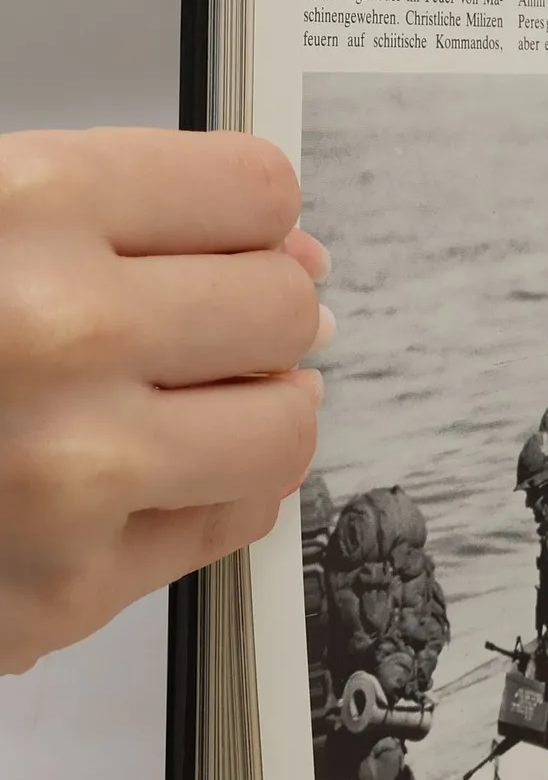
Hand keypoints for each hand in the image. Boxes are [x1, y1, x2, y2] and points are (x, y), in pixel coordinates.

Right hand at [0, 129, 327, 674]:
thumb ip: (114, 215)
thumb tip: (289, 250)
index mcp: (22, 211)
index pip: (254, 191)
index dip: (252, 218)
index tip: (238, 236)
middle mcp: (56, 336)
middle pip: (284, 307)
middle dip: (257, 314)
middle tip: (204, 327)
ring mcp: (68, 474)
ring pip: (285, 426)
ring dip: (253, 412)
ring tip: (183, 404)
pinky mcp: (65, 588)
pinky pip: (230, 523)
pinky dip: (207, 496)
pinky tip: (139, 476)